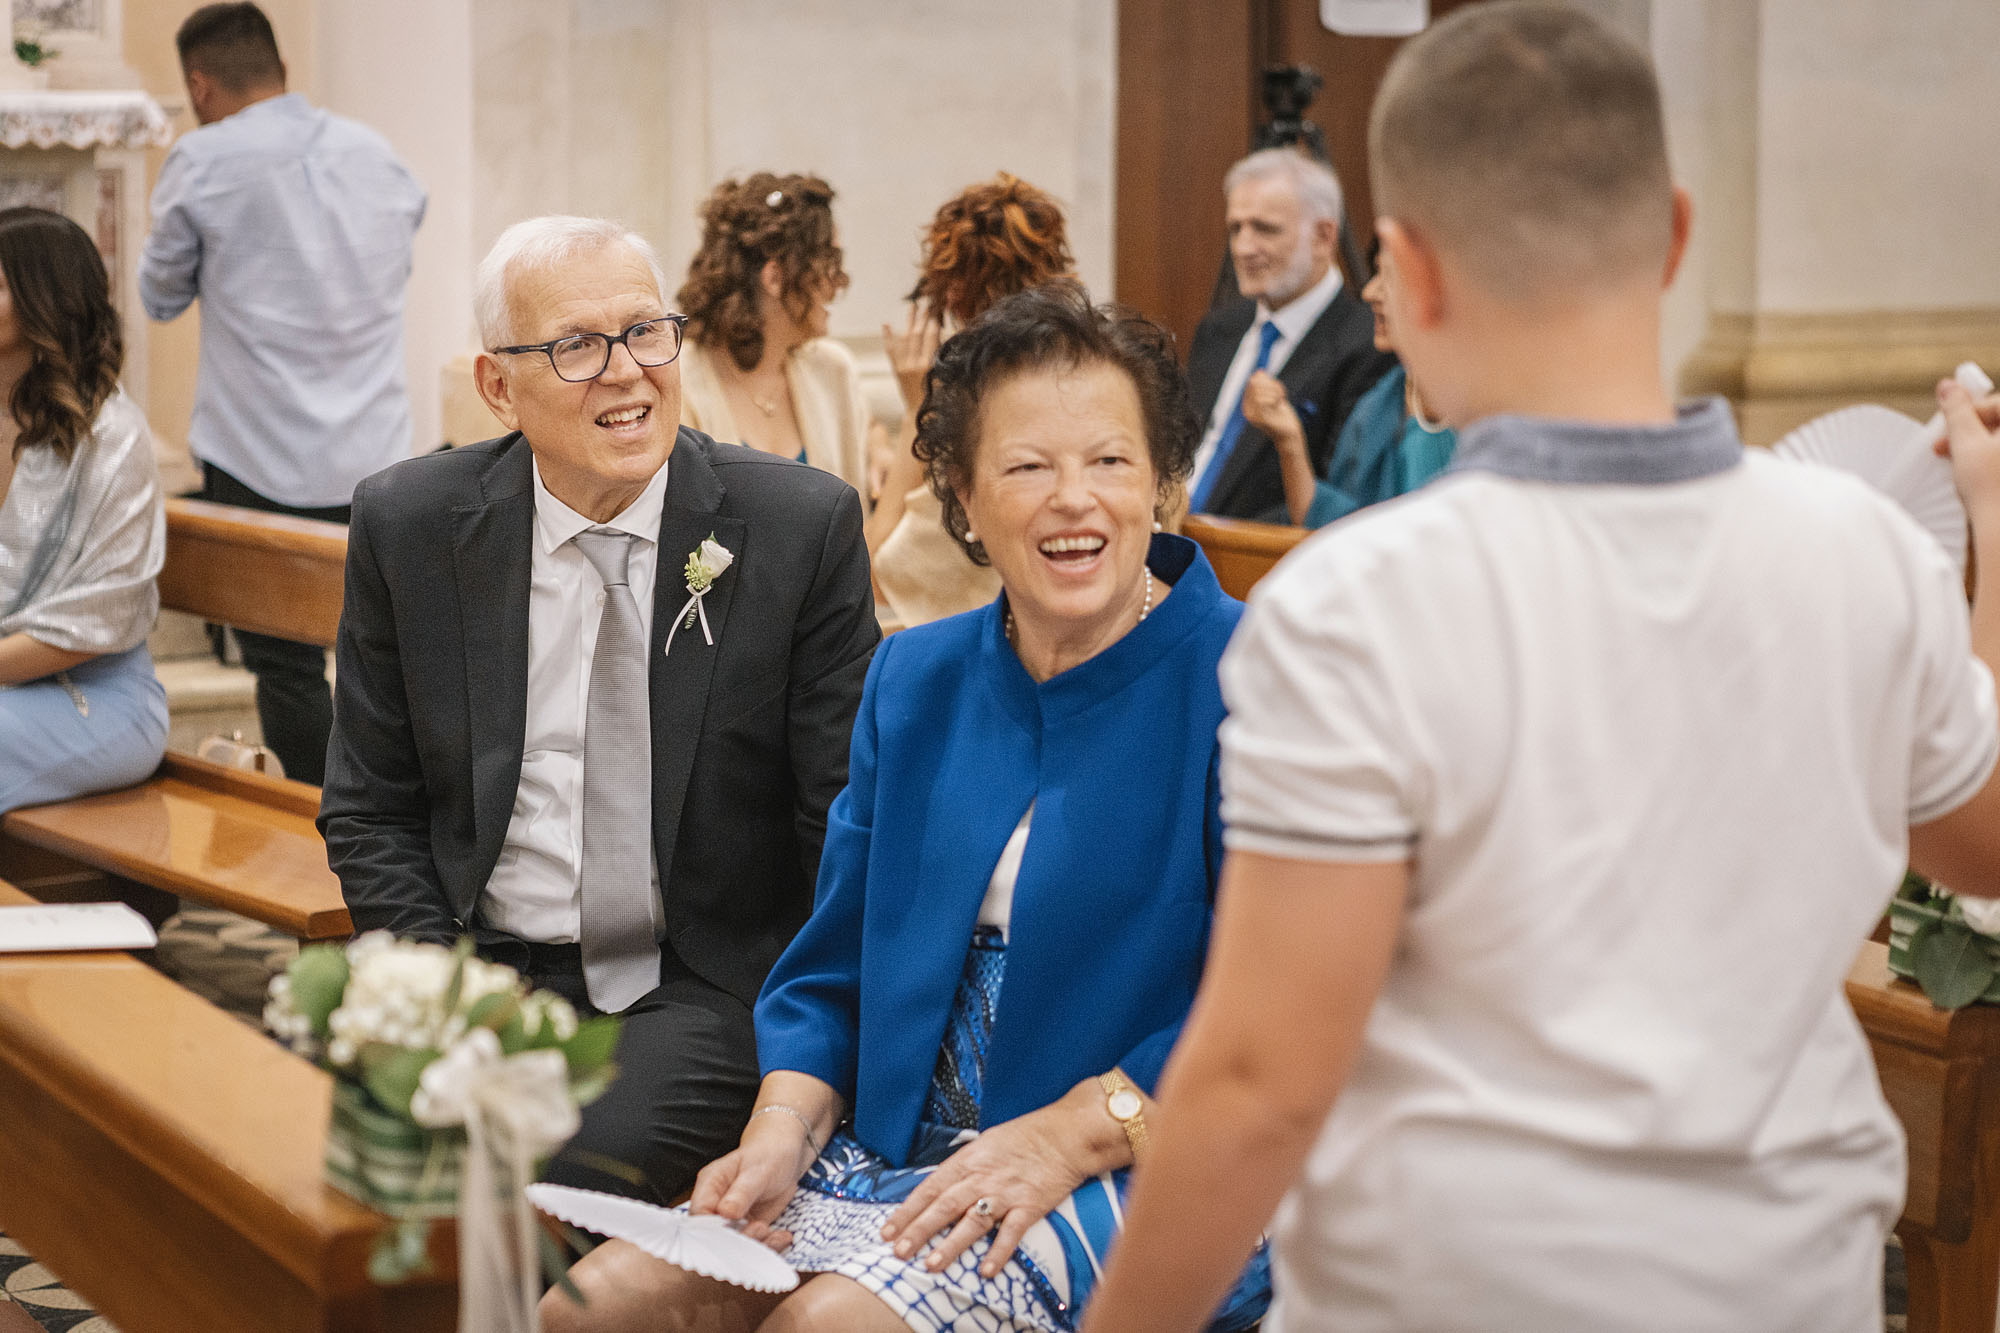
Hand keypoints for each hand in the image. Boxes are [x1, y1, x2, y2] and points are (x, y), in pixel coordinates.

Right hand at [688, 1113, 813, 1249]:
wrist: (787, 1155)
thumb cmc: (769, 1155)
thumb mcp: (757, 1172)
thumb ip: (741, 1193)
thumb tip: (725, 1213)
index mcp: (709, 1185)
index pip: (699, 1215)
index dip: (712, 1231)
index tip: (735, 1233)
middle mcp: (715, 1204)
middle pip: (714, 1235)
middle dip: (737, 1241)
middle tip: (761, 1230)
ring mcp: (730, 1219)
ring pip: (734, 1244)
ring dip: (755, 1245)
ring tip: (774, 1234)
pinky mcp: (746, 1227)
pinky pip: (753, 1243)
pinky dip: (768, 1245)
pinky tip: (784, 1237)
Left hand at [878, 1091, 1118, 1279]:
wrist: (1066, 1134)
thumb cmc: (1024, 1137)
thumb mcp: (985, 1144)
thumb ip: (963, 1167)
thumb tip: (938, 1189)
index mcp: (968, 1160)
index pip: (930, 1188)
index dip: (907, 1210)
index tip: (888, 1231)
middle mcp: (982, 1177)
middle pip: (944, 1207)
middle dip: (919, 1230)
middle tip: (898, 1252)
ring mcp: (1006, 1193)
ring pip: (972, 1222)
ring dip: (951, 1245)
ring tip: (931, 1265)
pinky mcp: (1031, 1205)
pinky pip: (1012, 1232)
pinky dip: (999, 1251)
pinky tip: (986, 1270)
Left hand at [883, 304, 943, 411]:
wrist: (918, 412)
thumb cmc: (937, 397)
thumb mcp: (944, 377)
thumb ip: (944, 357)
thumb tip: (948, 335)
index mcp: (928, 366)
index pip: (931, 338)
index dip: (934, 323)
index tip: (937, 310)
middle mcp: (913, 364)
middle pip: (918, 334)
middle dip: (923, 317)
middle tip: (927, 303)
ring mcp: (903, 366)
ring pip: (905, 338)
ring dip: (909, 321)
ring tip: (912, 305)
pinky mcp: (896, 369)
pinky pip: (891, 350)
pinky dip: (889, 337)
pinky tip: (886, 324)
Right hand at [1240, 370, 1304, 456]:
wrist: (1289, 433)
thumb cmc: (1282, 415)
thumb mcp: (1273, 395)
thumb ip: (1266, 384)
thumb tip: (1259, 372)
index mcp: (1248, 402)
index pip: (1252, 381)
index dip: (1266, 379)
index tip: (1277, 386)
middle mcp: (1247, 409)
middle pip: (1254, 383)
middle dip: (1271, 384)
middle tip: (1281, 392)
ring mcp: (1252, 415)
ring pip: (1258, 391)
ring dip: (1274, 391)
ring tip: (1281, 398)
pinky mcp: (1259, 419)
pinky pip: (1263, 400)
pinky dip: (1274, 398)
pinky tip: (1280, 403)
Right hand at [1937, 380, 1999, 515]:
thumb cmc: (1993, 492)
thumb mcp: (1966, 444)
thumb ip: (1957, 411)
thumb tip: (1948, 385)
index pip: (1998, 403)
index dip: (1967, 414)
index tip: (1947, 432)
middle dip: (1976, 434)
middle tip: (1951, 451)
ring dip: (1985, 449)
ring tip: (1967, 470)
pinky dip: (1998, 465)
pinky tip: (1985, 481)